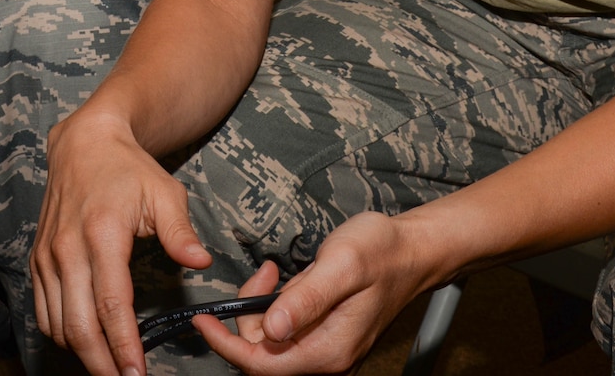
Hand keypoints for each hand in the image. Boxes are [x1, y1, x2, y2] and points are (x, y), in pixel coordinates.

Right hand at [33, 109, 212, 375]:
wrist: (84, 144)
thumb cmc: (127, 169)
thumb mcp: (164, 193)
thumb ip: (181, 232)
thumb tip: (200, 261)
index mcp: (102, 235)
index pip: (112, 305)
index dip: (124, 346)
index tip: (138, 372)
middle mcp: (68, 249)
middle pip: (79, 325)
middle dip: (102, 363)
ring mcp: (48, 256)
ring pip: (57, 324)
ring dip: (81, 352)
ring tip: (109, 366)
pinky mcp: (37, 260)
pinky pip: (43, 311)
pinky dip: (61, 333)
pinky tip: (84, 341)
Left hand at [191, 211, 437, 374]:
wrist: (412, 250)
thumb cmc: (381, 252)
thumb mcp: (341, 265)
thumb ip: (306, 299)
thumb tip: (273, 330)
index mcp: (329, 351)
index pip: (262, 366)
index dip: (226, 344)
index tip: (202, 321)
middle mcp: (328, 359)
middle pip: (263, 355)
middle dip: (252, 313)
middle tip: (267, 274)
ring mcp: (327, 351)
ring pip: (272, 342)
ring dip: (264, 307)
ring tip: (280, 274)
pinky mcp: (325, 338)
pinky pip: (286, 332)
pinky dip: (278, 306)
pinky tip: (291, 282)